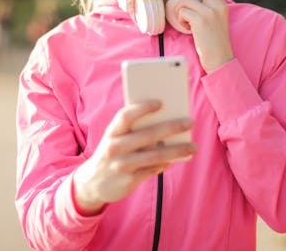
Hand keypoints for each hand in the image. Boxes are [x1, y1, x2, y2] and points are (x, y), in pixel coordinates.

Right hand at [72, 100, 195, 214]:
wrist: (92, 183)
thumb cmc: (112, 152)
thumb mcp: (115, 138)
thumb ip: (134, 130)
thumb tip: (166, 121)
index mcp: (111, 132)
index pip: (126, 116)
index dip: (142, 108)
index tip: (161, 102)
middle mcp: (114, 148)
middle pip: (147, 135)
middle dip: (171, 127)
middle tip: (190, 121)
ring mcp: (121, 166)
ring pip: (155, 155)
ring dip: (177, 150)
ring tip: (193, 146)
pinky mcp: (128, 181)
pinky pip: (153, 170)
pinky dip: (166, 164)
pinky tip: (176, 159)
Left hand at [170, 0, 233, 72]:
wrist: (220, 59)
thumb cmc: (214, 42)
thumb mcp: (217, 20)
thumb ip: (209, 8)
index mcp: (222, 5)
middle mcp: (218, 6)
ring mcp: (210, 12)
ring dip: (180, 9)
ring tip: (185, 22)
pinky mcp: (201, 21)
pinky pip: (182, 12)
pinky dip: (180, 20)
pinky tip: (187, 29)